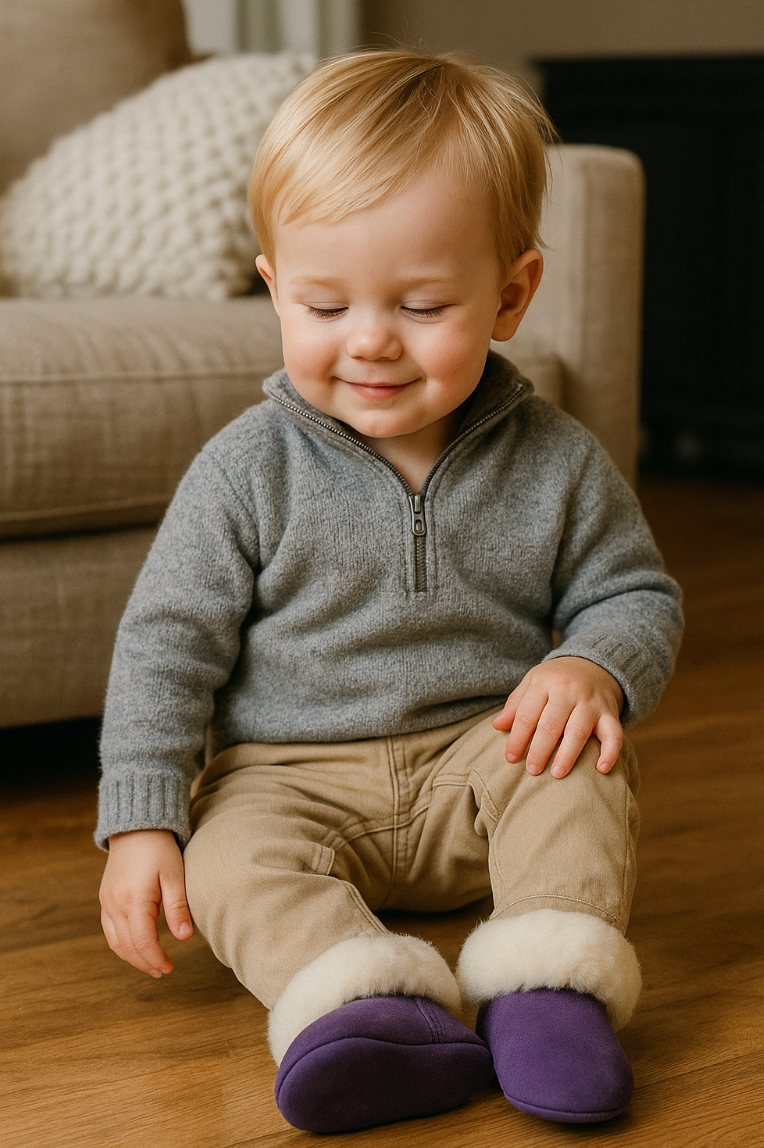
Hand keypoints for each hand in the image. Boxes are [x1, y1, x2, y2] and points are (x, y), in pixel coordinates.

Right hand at [99, 829, 192, 976]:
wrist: (136, 828)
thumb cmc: (159, 849)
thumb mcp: (174, 875)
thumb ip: (178, 907)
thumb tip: (185, 938)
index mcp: (134, 900)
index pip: (143, 942)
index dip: (155, 959)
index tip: (169, 968)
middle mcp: (115, 904)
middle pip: (127, 946)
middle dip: (144, 962)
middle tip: (162, 972)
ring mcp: (106, 902)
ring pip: (115, 942)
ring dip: (131, 957)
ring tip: (150, 965)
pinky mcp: (105, 898)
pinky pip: (110, 930)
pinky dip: (122, 944)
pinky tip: (135, 947)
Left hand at [492, 656, 623, 778]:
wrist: (593, 664)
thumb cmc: (555, 680)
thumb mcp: (533, 683)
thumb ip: (515, 704)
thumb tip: (497, 726)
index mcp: (544, 683)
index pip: (527, 713)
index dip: (517, 738)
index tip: (510, 758)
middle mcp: (568, 691)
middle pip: (551, 724)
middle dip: (540, 749)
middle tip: (532, 771)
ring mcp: (591, 702)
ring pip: (579, 730)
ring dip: (568, 754)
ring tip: (557, 774)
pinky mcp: (610, 713)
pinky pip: (614, 733)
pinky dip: (610, 752)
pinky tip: (601, 769)